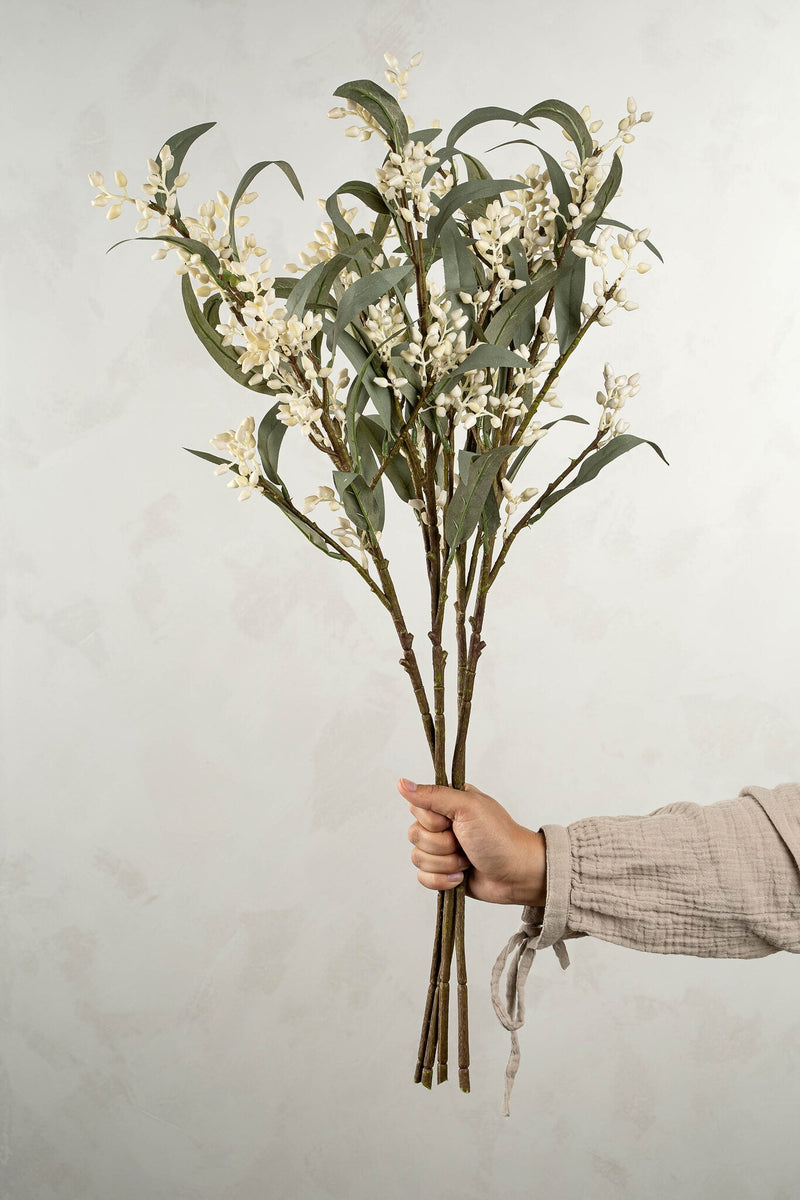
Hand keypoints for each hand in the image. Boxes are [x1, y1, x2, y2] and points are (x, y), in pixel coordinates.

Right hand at [398, 777, 546, 906]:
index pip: (416, 808)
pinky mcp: (443, 872)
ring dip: (445, 863)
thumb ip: (433, 795)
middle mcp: (442, 824)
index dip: (432, 821)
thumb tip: (402, 783)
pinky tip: (462, 876)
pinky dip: (442, 880)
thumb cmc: (499, 837)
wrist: (518, 874)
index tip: (453, 822)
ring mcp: (442, 849)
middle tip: (465, 843)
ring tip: (467, 860)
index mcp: (448, 803)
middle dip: (441, 845)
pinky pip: (422, 878)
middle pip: (414, 835)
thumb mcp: (467, 808)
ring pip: (417, 857)